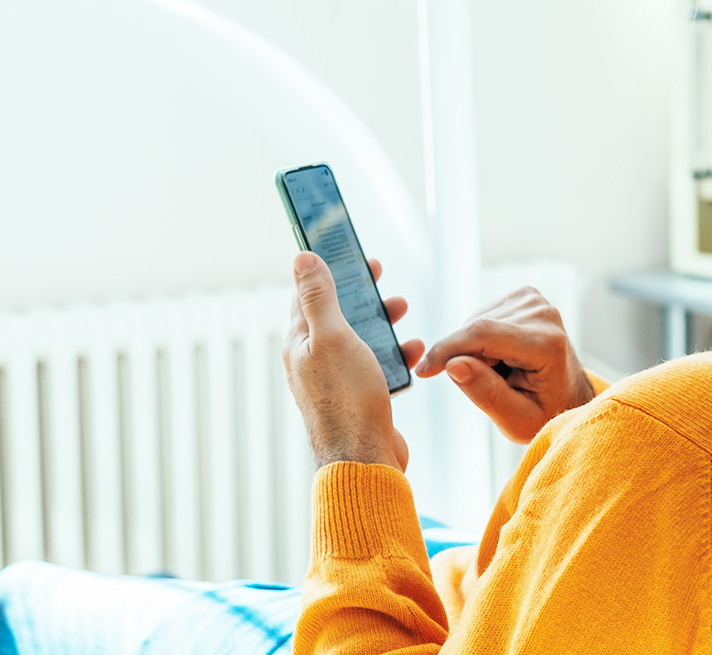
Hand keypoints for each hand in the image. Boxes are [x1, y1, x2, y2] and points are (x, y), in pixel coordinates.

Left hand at [282, 253, 424, 469]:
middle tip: (379, 275)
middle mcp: (313, 361)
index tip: (346, 251)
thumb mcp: (332, 337)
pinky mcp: (358, 398)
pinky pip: (376, 366)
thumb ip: (318, 297)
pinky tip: (412, 351)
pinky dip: (394, 355)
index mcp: (299, 344)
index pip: (306, 295)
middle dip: (359, 293)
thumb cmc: (346, 399)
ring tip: (402, 309)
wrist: (365, 460)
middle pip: (336, 314)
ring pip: (359, 339)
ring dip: (380, 321)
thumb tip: (301, 258)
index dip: (326, 270)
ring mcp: (336, 381)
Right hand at [415, 287, 594, 442]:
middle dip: (465, 358)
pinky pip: (482, 317)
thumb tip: (452, 365)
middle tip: (488, 384)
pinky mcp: (525, 296)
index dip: (446, 350)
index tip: (423, 371)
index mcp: (547, 344)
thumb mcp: (516, 420)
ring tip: (501, 372)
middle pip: (476, 328)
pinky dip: (481, 340)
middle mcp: (543, 314)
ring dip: (474, 350)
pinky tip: (501, 356)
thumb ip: (485, 393)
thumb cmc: (545, 412)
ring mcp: (535, 301)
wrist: (566, 397)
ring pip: (476, 322)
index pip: (482, 335)